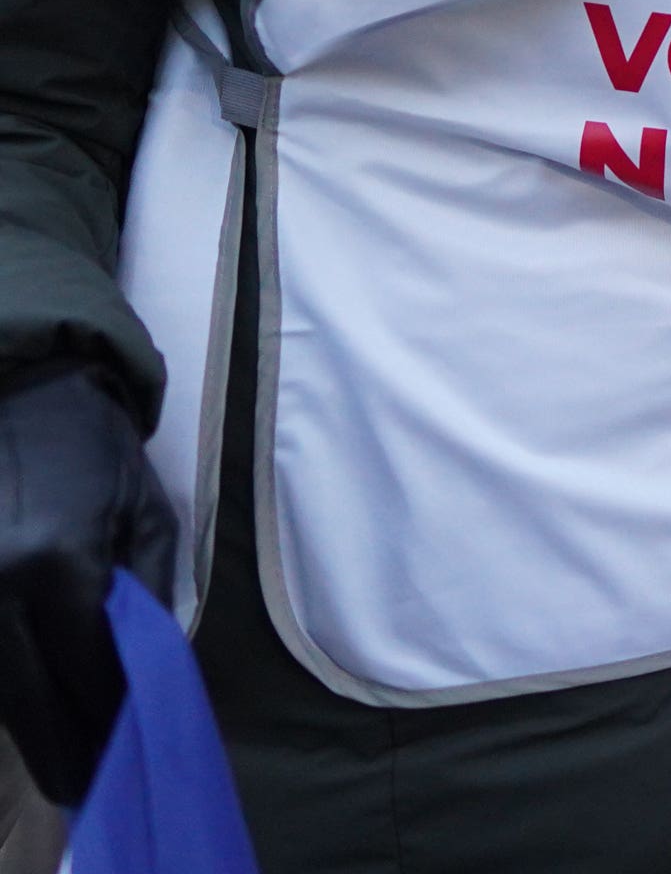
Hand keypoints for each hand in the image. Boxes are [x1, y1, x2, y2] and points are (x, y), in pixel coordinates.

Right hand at [0, 369, 177, 804]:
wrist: (18, 386)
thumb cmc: (95, 448)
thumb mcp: (147, 515)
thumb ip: (148, 597)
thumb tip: (152, 673)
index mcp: (57, 567)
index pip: (91, 673)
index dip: (113, 721)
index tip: (134, 755)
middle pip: (31, 702)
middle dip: (68, 749)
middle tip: (93, 788)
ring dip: (33, 728)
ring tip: (68, 759)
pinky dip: (7, 690)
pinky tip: (32, 706)